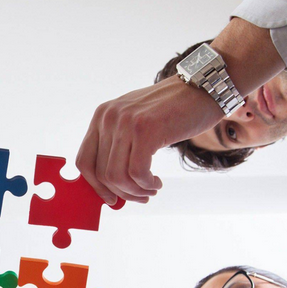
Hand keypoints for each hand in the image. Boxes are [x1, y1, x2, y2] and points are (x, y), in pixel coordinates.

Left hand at [76, 18, 283, 205]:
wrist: (202, 88)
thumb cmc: (172, 110)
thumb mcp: (137, 123)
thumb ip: (120, 148)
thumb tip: (111, 188)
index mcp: (101, 116)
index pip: (84, 160)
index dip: (95, 186)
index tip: (111, 199)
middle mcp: (108, 117)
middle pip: (101, 173)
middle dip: (121, 193)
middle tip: (140, 197)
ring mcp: (126, 123)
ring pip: (117, 177)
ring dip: (135, 192)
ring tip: (151, 190)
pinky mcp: (146, 130)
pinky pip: (137, 172)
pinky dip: (146, 185)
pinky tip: (156, 183)